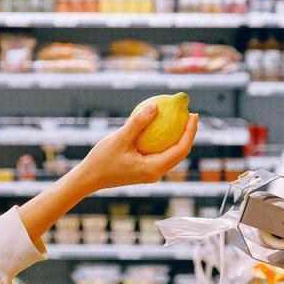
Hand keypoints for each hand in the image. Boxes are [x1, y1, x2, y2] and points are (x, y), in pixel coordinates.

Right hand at [71, 104, 198, 192]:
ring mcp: (151, 173)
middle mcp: (156, 173)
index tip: (193, 114)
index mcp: (154, 168)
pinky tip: (160, 127)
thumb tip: (156, 105)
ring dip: (178, 137)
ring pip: (171, 154)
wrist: (89, 178)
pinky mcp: (145, 170)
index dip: (190, 132)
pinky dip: (164, 141)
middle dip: (188, 133)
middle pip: (180, 153)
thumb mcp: (120, 138)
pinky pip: (160, 154)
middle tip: (190, 114)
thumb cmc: (102, 160)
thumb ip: (138, 122)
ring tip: (180, 119)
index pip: (181, 149)